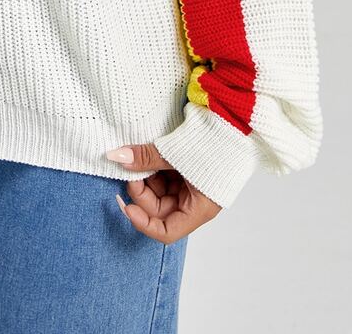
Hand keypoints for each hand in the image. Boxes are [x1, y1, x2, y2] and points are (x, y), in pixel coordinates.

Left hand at [105, 142, 221, 241]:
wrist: (235, 120)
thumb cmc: (214, 143)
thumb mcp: (175, 153)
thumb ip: (145, 158)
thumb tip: (116, 157)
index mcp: (199, 208)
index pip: (167, 231)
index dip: (143, 223)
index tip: (126, 205)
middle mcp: (195, 202)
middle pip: (159, 209)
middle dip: (141, 191)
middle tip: (130, 169)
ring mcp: (191, 187)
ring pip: (160, 191)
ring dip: (146, 177)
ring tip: (139, 157)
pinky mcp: (189, 172)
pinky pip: (165, 176)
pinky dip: (153, 167)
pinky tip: (147, 154)